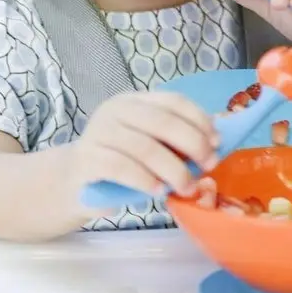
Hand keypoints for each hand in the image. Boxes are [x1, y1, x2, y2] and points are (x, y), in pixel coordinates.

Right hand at [69, 91, 219, 211]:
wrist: (73, 181)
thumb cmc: (119, 163)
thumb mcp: (148, 146)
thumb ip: (174, 142)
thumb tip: (217, 142)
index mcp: (134, 101)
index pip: (173, 100)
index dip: (200, 120)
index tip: (218, 143)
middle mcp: (115, 110)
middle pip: (162, 121)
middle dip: (193, 144)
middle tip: (208, 167)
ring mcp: (98, 132)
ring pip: (145, 147)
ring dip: (173, 170)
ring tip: (186, 188)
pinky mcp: (87, 159)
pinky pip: (122, 168)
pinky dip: (146, 181)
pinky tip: (158, 192)